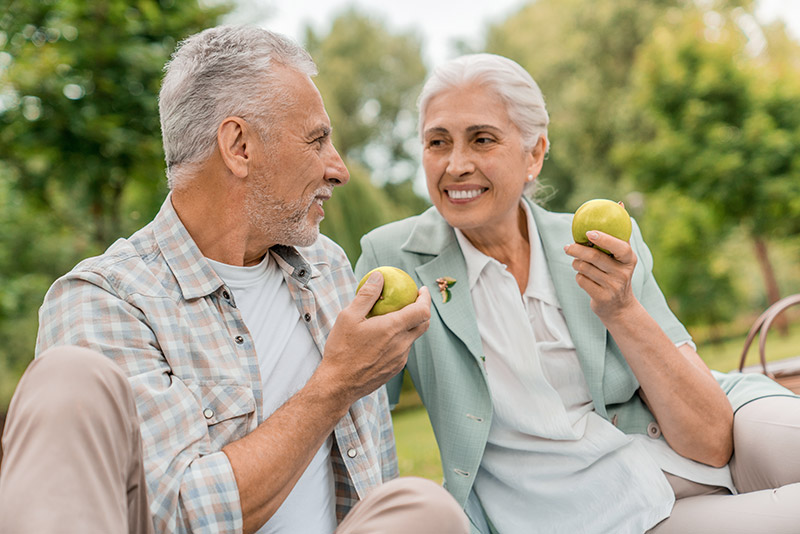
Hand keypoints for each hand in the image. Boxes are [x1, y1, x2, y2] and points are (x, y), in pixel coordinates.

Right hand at [321, 270, 430, 403]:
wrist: (338, 384)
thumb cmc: (341, 349)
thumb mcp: (348, 316)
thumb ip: (367, 295)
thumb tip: (379, 276)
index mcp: (393, 328)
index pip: (422, 310)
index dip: (425, 298)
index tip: (421, 289)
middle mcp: (402, 344)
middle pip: (423, 324)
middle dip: (422, 310)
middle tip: (412, 300)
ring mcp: (400, 359)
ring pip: (412, 338)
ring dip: (408, 326)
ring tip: (393, 318)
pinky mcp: (395, 369)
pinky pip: (403, 350)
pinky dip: (400, 339)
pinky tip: (384, 338)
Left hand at [564, 231, 637, 320]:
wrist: (620, 307)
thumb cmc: (617, 273)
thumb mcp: (623, 256)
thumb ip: (619, 233)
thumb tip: (619, 203)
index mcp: (629, 259)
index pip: (620, 247)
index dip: (604, 239)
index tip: (589, 233)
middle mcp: (623, 273)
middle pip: (594, 257)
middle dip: (576, 250)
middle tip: (567, 247)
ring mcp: (613, 287)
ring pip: (584, 268)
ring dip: (576, 264)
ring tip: (578, 264)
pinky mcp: (602, 297)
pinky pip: (581, 280)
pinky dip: (579, 276)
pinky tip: (584, 277)